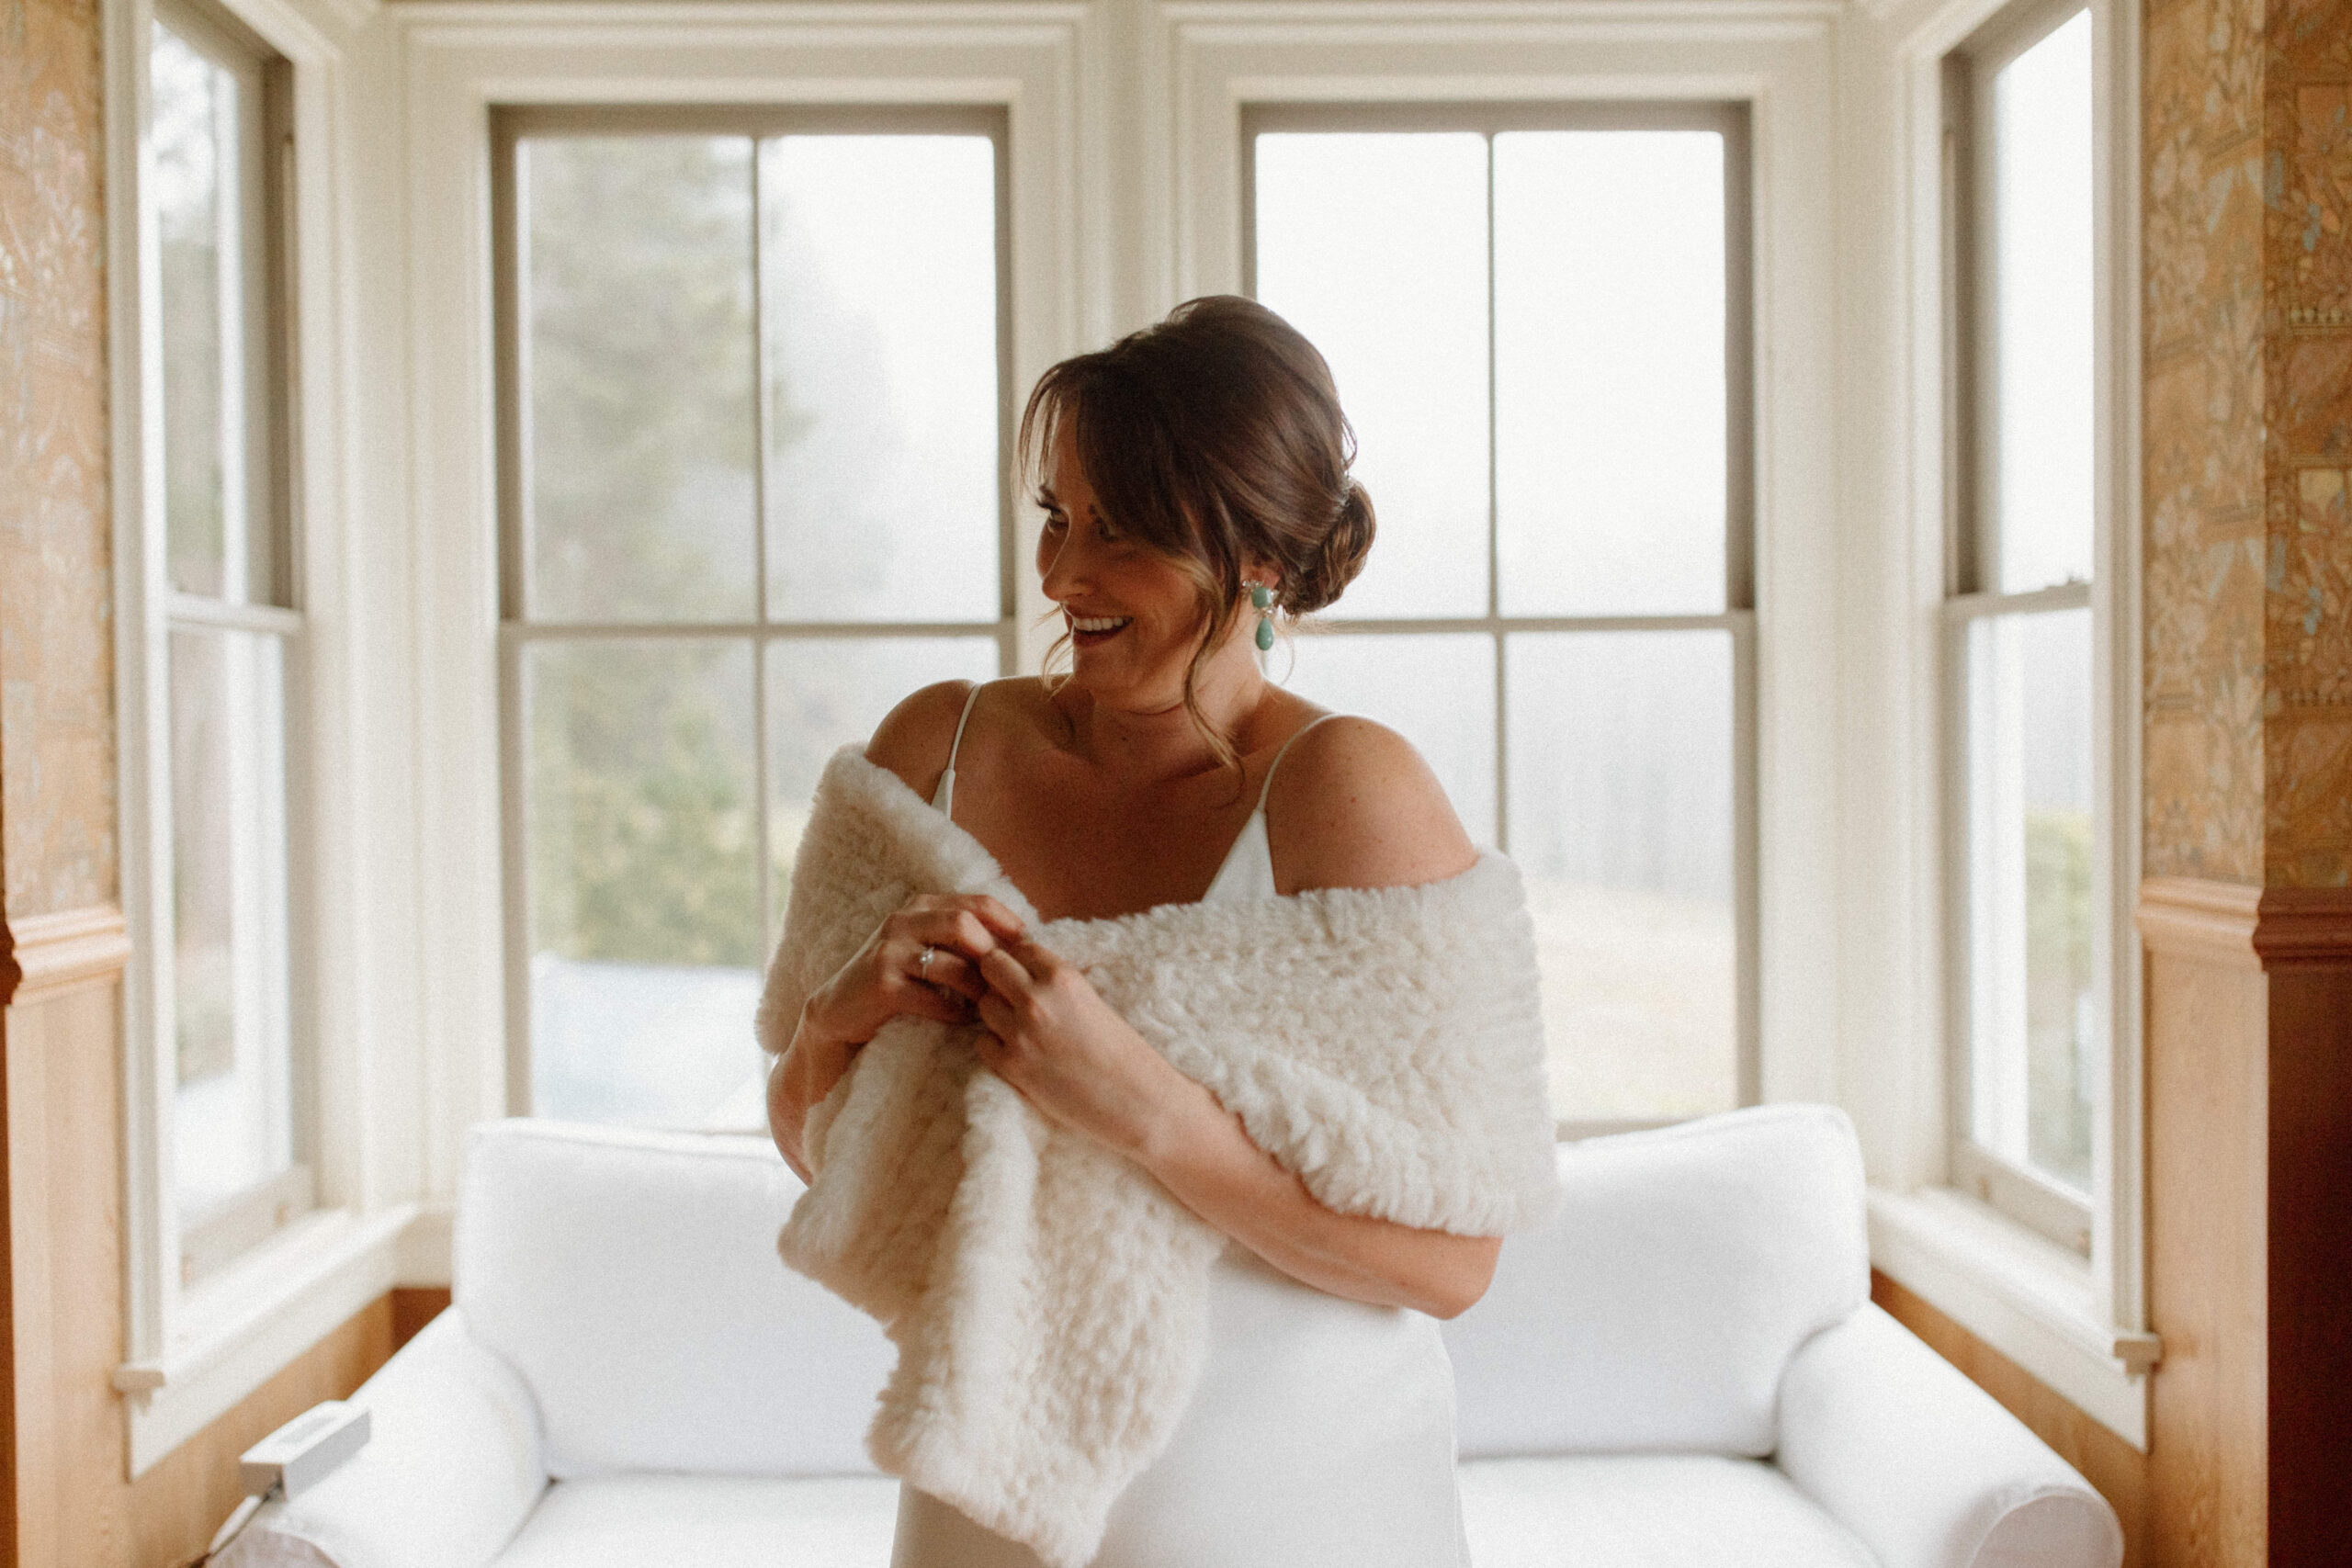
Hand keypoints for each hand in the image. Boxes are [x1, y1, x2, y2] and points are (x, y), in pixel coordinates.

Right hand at [802, 893, 1025, 1050]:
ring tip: (989, 1007)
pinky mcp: (883, 984)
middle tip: (1008, 981)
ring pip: (952, 964)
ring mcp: (890, 952)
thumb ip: (960, 939)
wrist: (840, 1011)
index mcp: (921, 907)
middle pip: (964, 925)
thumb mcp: (927, 948)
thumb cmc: (897, 980)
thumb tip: (1018, 944)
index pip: (976, 902)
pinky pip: (934, 999)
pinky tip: (962, 1021)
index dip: (1007, 922)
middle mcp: (904, 921)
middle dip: (992, 955)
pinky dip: (955, 1012)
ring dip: (978, 990)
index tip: (1027, 946)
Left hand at [973, 935, 1200, 1155]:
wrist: (1135, 1100)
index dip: (1023, 961)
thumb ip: (1058, 984)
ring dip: (997, 1013)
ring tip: (1022, 1029)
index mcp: (1063, 977)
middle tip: (1015, 997)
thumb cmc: (1123, 1052)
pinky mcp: (1011, 1066)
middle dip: (999, 978)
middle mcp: (1036, 999)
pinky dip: (996, 1046)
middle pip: (990, 966)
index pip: (1021, 947)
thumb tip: (1026, 972)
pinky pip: (983, 1042)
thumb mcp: (1092, 1000)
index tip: (1030, 976)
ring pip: (983, 1004)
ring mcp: (1020, 1033)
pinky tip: (1020, 1054)